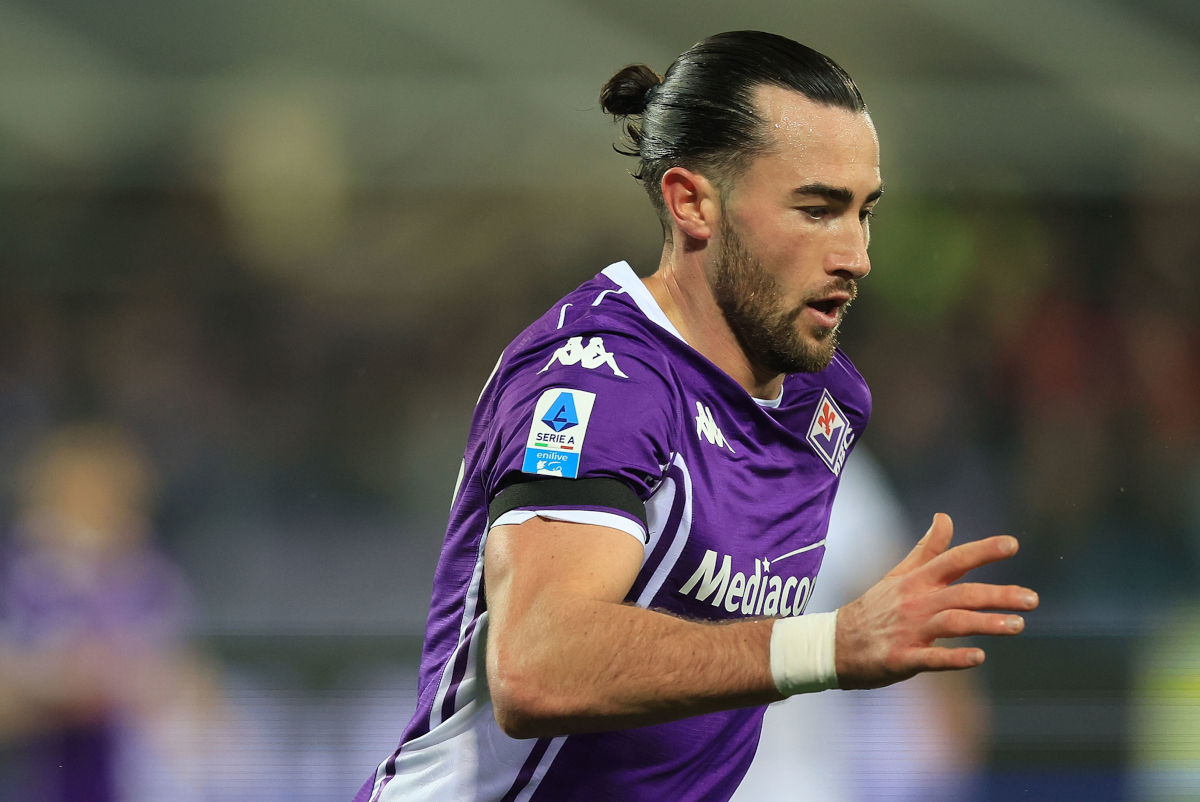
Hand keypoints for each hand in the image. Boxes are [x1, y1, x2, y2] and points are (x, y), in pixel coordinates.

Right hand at [834, 513, 1037, 689]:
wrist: (835, 644)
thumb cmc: (873, 609)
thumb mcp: (898, 574)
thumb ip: (927, 549)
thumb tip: (945, 516)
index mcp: (916, 581)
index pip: (953, 560)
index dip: (983, 551)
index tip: (1012, 544)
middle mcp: (915, 602)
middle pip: (962, 594)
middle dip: (999, 595)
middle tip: (1033, 599)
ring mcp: (909, 631)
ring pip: (953, 623)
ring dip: (986, 623)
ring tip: (1018, 626)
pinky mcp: (903, 658)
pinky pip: (933, 658)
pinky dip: (956, 657)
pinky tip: (979, 657)